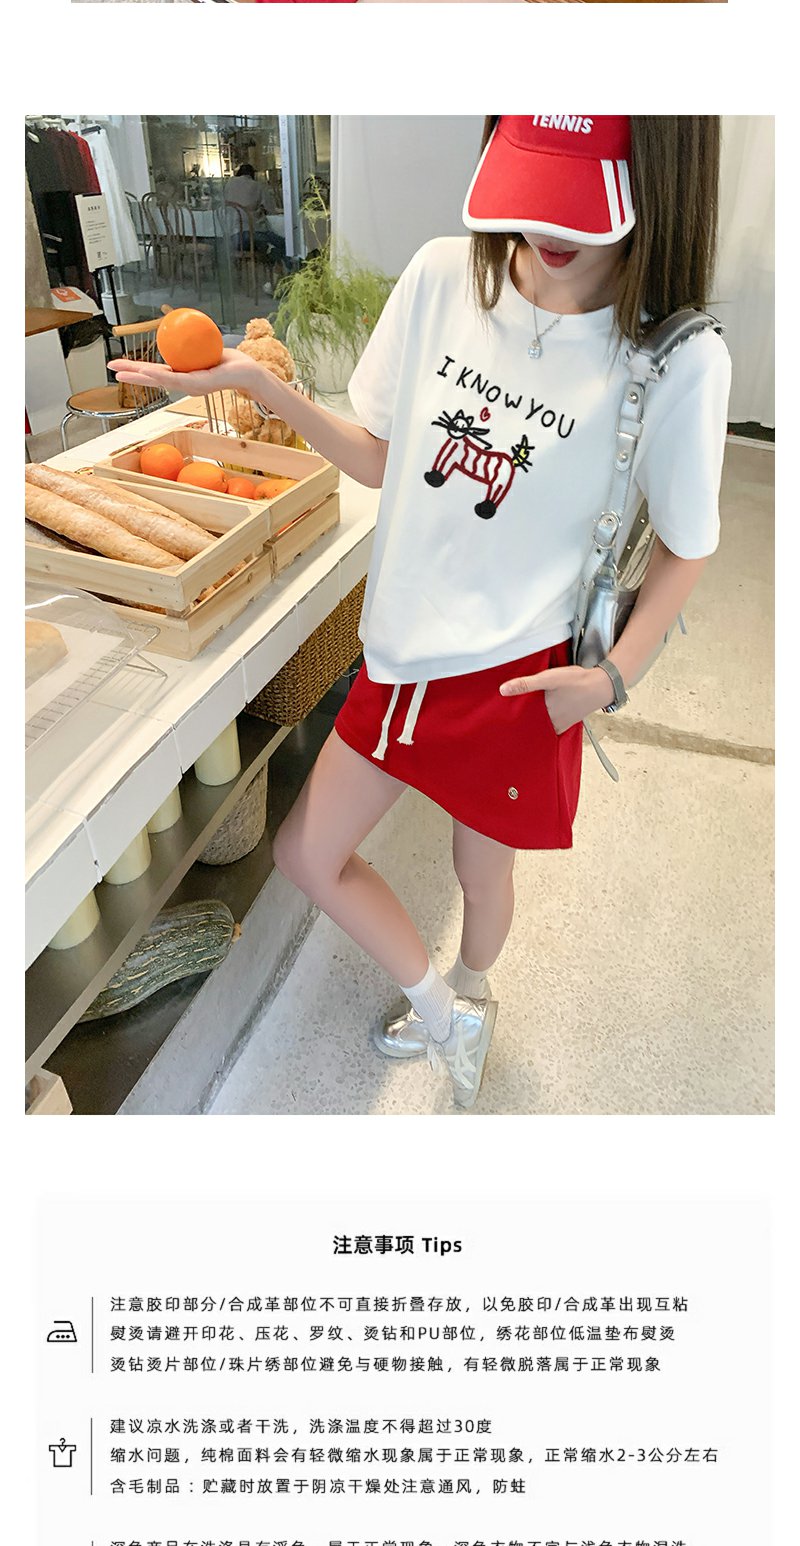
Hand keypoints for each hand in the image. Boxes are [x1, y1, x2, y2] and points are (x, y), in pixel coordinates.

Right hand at [108, 348, 274, 405]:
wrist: (248, 372)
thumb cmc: (229, 362)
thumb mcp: (205, 350)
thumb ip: (192, 345)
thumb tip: (181, 330)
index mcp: (183, 376)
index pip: (157, 371)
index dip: (138, 368)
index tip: (121, 364)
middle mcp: (184, 384)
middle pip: (152, 378)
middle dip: (131, 374)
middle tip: (111, 368)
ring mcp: (189, 387)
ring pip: (158, 380)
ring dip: (139, 376)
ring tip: (120, 372)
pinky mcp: (197, 386)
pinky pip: (175, 379)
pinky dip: (159, 376)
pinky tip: (146, 372)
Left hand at [499, 664, 613, 733]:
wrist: (601, 686)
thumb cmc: (576, 682)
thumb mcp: (548, 679)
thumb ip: (526, 684)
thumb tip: (503, 690)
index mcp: (545, 717)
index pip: (522, 723)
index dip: (511, 722)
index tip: (499, 721)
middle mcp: (552, 724)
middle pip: (531, 726)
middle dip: (520, 724)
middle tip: (504, 721)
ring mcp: (560, 724)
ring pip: (541, 726)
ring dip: (532, 723)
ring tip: (519, 718)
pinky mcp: (567, 721)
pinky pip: (551, 724)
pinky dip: (544, 721)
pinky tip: (540, 714)